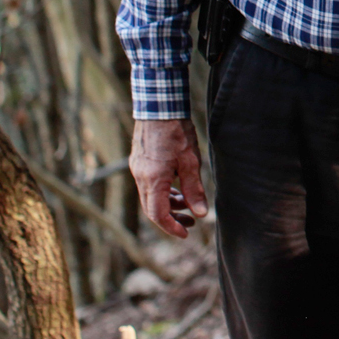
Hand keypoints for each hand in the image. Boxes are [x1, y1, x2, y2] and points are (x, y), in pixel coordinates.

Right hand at [130, 119, 208, 238]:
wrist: (158, 106)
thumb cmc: (176, 131)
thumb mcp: (191, 161)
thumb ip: (194, 189)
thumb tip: (201, 213)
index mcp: (154, 179)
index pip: (159, 214)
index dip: (172, 227)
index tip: (186, 233)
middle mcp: (141, 177)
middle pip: (152, 209)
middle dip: (171, 219)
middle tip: (191, 222)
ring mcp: (137, 169)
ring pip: (149, 197)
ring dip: (168, 204)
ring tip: (188, 204)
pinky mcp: (138, 162)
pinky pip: (148, 185)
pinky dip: (162, 192)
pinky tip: (176, 188)